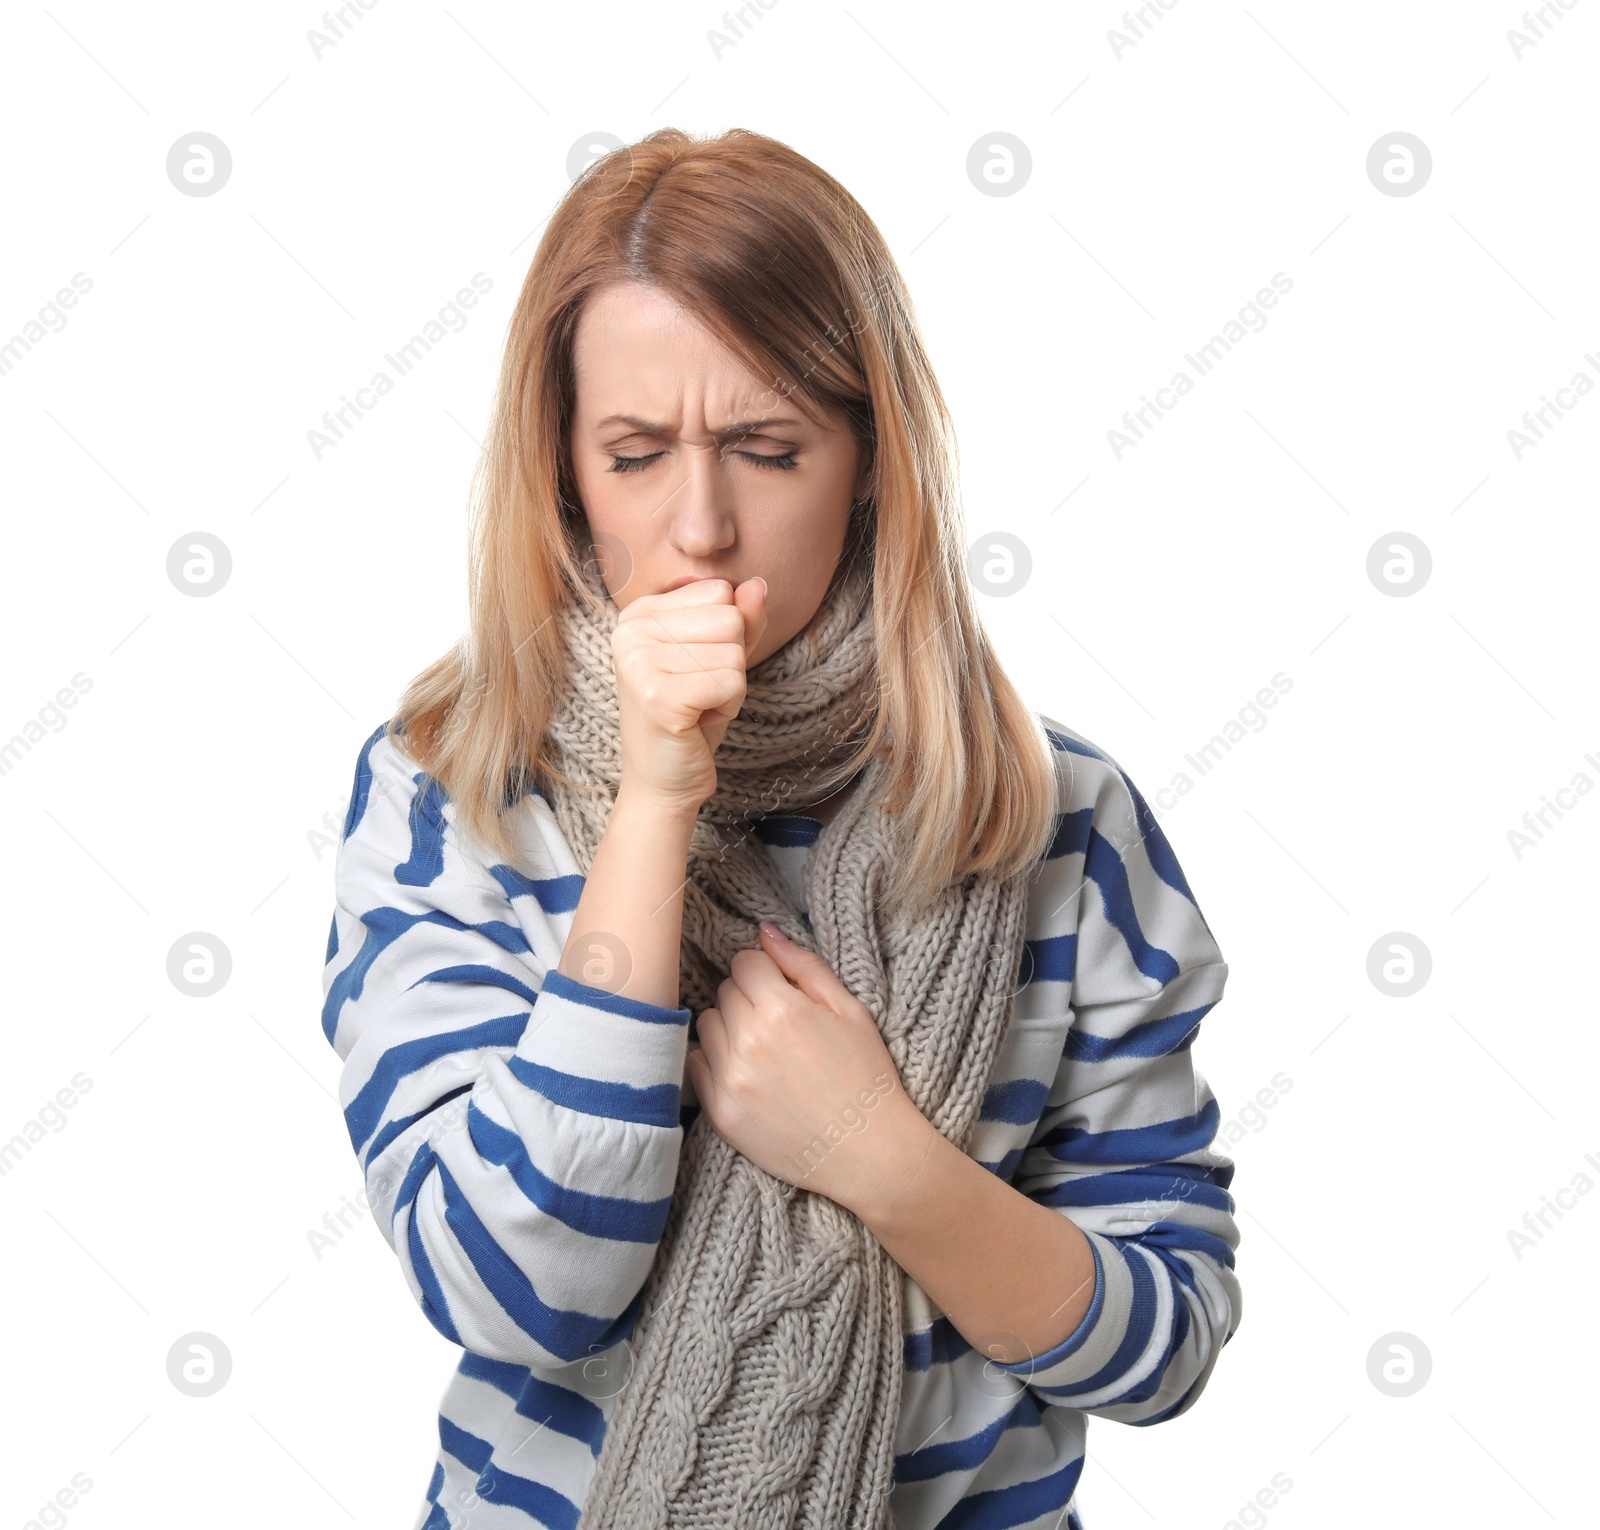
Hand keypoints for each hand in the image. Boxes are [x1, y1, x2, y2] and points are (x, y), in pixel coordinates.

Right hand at [612, 576, 769, 816]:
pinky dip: (729, 707)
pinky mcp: (657, 697)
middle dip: (731, 661)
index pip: (720, 592)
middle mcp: (630, 630)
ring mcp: (639, 663)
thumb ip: (741, 619)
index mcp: (640, 612)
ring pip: (734, 652)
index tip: (695, 668)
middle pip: (729, 618)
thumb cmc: (692, 716)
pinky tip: (698, 721)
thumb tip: (759, 584)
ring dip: (730, 687)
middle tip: (699, 691)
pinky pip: (731, 683)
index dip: (725, 635)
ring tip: (698, 706)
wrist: (663, 781)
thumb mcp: (719, 658)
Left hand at [685, 923, 935, 1214]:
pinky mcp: (719, 1113)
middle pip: (724, 991)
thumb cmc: (866, 1077)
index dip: (763, 970)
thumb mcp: (850, 1010)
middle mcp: (748, 1041)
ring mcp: (729, 1080)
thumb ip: (803, 965)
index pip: (743, 962)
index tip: (779, 988)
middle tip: (778, 1022)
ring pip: (706, 1025)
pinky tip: (746, 1072)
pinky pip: (694, 1065)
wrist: (868, 1152)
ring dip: (728, 1028)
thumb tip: (763, 931)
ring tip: (762, 1049)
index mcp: (782, 1009)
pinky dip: (714, 1062)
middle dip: (747, 997)